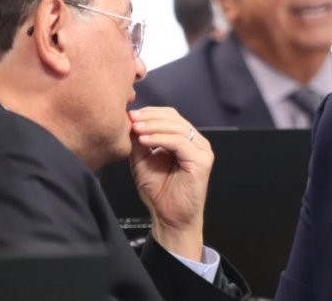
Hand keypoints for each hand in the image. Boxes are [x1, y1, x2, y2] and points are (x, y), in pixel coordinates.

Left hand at [129, 107, 212, 260]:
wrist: (170, 218)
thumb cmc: (159, 193)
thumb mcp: (143, 161)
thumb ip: (139, 142)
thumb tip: (130, 121)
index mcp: (185, 140)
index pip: (169, 116)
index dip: (150, 113)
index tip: (130, 116)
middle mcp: (196, 142)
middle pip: (174, 119)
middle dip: (150, 117)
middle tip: (131, 120)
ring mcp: (202, 151)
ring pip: (177, 128)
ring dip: (153, 126)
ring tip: (135, 129)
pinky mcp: (201, 161)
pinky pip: (180, 143)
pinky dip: (160, 139)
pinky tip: (144, 141)